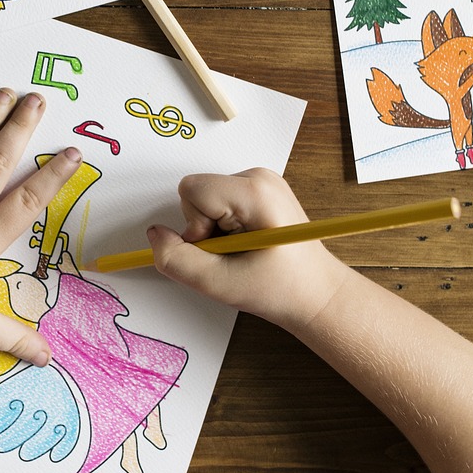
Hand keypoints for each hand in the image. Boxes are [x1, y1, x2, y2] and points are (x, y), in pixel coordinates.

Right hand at [146, 168, 350, 329]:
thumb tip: (154, 235)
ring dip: (214, 230)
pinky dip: (224, 226)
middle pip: (198, 193)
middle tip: (234, 254)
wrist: (317, 295)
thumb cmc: (279, 290)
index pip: (192, 190)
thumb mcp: (219, 284)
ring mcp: (261, 181)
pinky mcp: (259, 190)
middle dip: (204, 228)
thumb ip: (176, 260)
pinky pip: (219, 202)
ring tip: (243, 251)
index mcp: (256, 191)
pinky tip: (247, 244)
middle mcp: (259, 177)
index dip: (194, 226)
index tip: (221, 249)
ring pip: (206, 199)